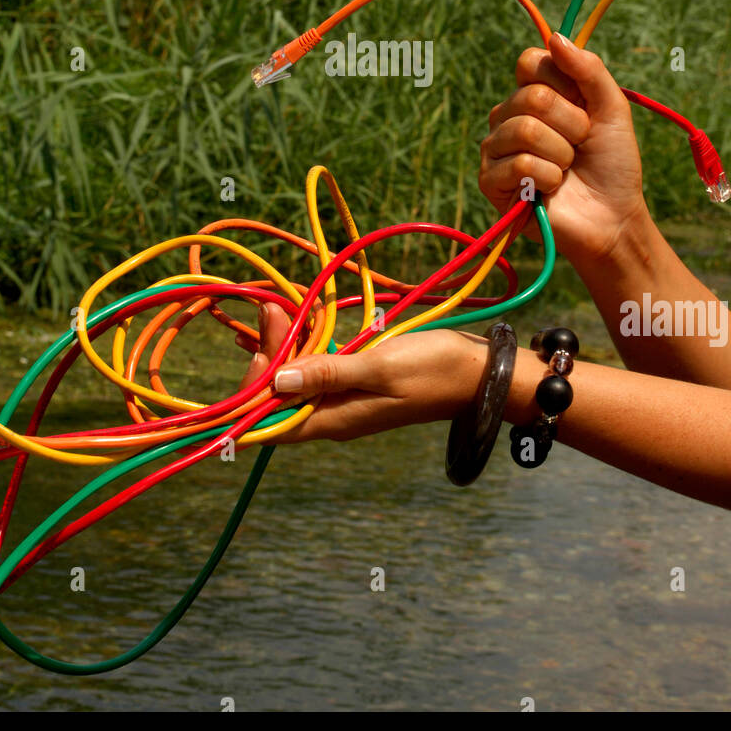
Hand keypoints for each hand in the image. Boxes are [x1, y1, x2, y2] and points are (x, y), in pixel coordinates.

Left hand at [242, 303, 489, 442]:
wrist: (477, 372)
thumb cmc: (432, 370)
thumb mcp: (380, 368)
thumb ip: (328, 374)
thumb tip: (276, 382)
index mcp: (334, 421)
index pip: (270, 423)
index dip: (253, 391)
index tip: (262, 346)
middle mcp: (331, 415)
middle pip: (277, 396)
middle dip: (268, 354)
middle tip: (272, 309)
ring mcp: (341, 398)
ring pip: (294, 379)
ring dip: (282, 345)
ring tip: (277, 306)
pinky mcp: (353, 379)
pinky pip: (315, 366)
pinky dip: (302, 343)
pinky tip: (294, 318)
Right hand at [479, 31, 646, 266]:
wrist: (614, 216)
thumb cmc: (613, 163)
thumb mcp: (612, 108)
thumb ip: (589, 69)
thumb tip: (555, 37)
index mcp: (534, 93)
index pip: (530, 61)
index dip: (564, 83)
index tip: (584, 107)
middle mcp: (508, 115)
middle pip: (532, 97)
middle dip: (572, 125)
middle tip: (580, 145)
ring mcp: (496, 147)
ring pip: (526, 130)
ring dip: (562, 154)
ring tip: (566, 169)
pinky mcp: (490, 180)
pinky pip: (519, 164)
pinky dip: (548, 177)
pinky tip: (550, 189)